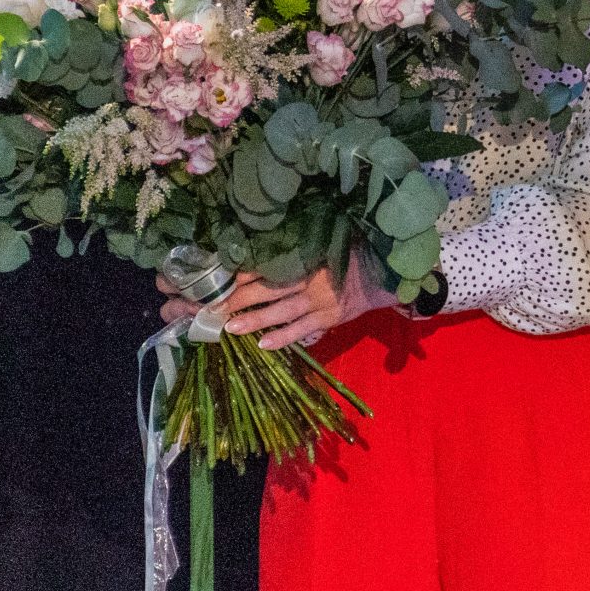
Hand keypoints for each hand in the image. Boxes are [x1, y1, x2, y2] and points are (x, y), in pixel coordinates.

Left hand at [154, 253, 386, 350]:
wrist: (381, 272)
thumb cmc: (344, 256)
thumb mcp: (318, 246)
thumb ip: (289, 252)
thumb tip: (245, 259)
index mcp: (302, 255)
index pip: (262, 265)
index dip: (235, 274)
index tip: (209, 280)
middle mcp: (308, 276)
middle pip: (265, 288)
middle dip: (235, 299)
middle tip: (207, 309)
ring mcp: (319, 299)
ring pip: (281, 310)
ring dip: (254, 319)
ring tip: (229, 328)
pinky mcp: (330, 317)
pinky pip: (303, 330)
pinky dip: (284, 337)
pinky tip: (263, 345)